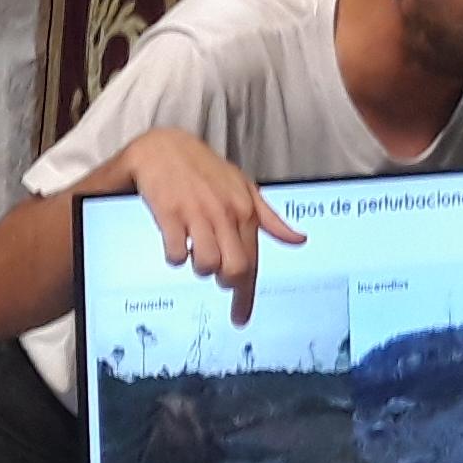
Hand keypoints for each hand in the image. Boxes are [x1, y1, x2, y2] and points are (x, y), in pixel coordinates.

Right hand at [122, 128, 305, 322]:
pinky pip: (177, 253)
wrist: (163, 145)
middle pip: (235, 270)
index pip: (253, 263)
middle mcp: (225, 213)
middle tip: (216, 278)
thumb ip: (270, 218)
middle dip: (225, 283)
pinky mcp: (170, 213)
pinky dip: (176, 258)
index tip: (241, 317)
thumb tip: (299, 240)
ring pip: (207, 265)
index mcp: (245, 210)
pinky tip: (175, 246)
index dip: (246, 297)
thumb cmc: (205, 169)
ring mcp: (197, 213)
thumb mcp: (244, 188)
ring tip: (194, 255)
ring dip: (200, 269)